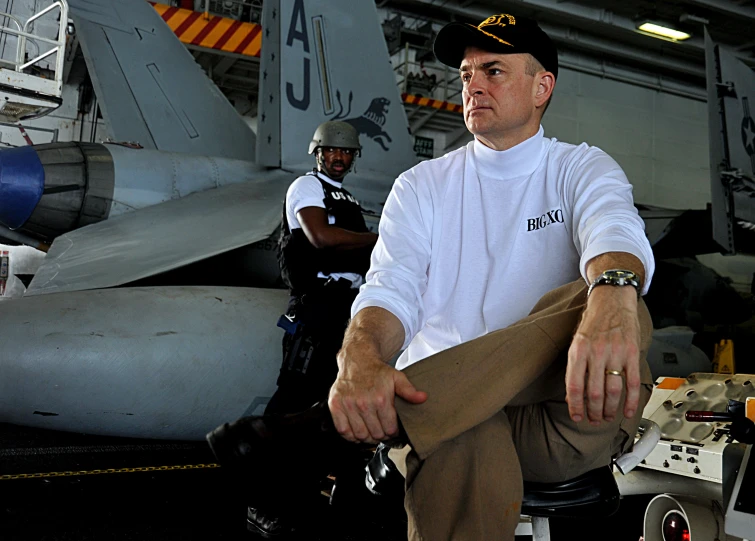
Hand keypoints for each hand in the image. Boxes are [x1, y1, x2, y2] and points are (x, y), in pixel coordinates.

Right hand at [328, 352, 426, 443]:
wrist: (357, 360)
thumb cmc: (376, 372)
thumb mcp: (397, 378)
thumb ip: (409, 391)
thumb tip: (422, 398)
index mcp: (380, 398)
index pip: (390, 429)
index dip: (393, 432)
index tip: (392, 428)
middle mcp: (363, 403)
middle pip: (375, 434)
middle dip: (381, 435)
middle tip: (382, 430)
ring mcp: (348, 405)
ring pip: (360, 435)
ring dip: (367, 437)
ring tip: (370, 430)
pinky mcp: (335, 405)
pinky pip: (343, 431)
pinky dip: (350, 435)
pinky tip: (357, 430)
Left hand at [566, 285, 640, 424]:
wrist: (612, 300)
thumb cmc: (593, 322)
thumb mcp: (576, 342)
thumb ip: (574, 367)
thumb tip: (572, 395)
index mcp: (578, 350)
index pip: (574, 385)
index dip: (575, 405)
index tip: (576, 417)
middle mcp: (596, 352)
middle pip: (594, 392)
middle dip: (593, 411)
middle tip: (593, 420)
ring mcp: (616, 353)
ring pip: (613, 391)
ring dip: (610, 409)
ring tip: (607, 417)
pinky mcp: (632, 353)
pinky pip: (632, 382)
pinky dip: (631, 401)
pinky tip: (628, 411)